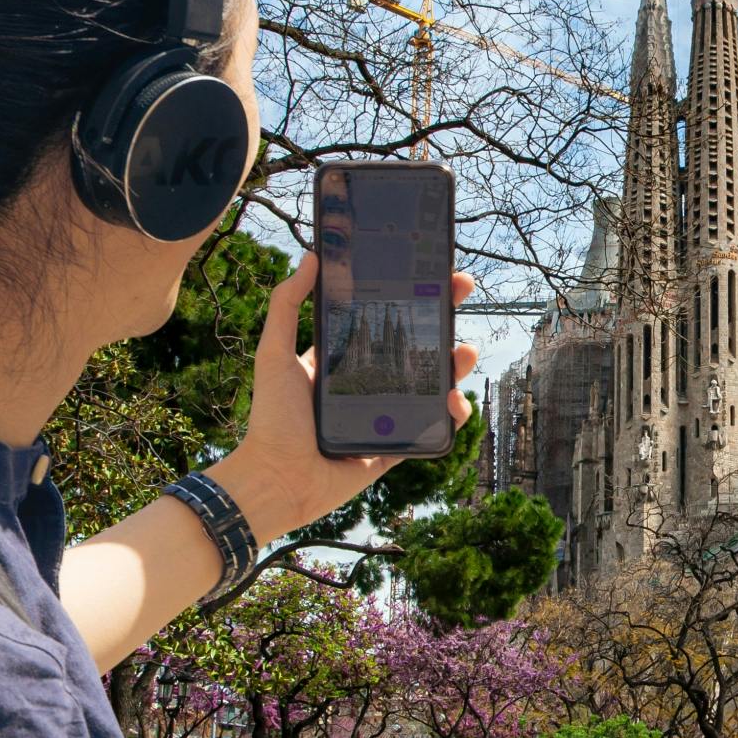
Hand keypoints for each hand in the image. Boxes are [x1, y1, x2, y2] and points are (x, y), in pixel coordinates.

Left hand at [210, 251, 477, 542]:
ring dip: (454, 365)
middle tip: (461, 294)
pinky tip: (454, 401)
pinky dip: (451, 416)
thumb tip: (310, 257)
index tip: (429, 273)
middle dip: (442, 320)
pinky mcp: (395, 447)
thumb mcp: (274, 354)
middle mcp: (366, 384)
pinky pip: (432, 428)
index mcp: (342, 360)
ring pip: (430, 385)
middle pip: (414, 347)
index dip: (407, 296)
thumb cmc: (272, 419)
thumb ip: (286, 305)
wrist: (278, 479)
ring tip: (465, 352)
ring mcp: (384, 416)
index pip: (381, 320)